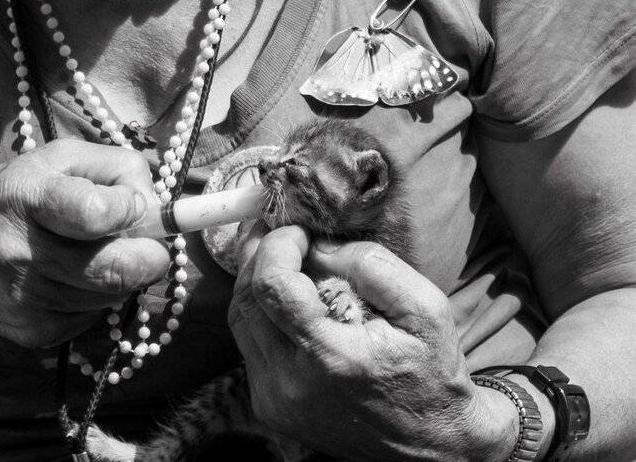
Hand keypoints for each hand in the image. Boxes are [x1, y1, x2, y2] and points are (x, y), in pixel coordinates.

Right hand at [0, 139, 170, 348]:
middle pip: (116, 269)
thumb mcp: (55, 159)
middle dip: (151, 255)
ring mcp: (27, 300)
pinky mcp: (36, 333)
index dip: (130, 207)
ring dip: (124, 274)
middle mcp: (20, 252)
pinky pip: (95, 314)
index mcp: (24, 196)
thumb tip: (157, 206)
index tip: (131, 202)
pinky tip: (76, 275)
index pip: (94, 212)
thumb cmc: (10, 196)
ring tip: (100, 250)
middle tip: (151, 240)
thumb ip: (114, 167)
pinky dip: (101, 294)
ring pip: (113, 294)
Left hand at [228, 229, 518, 460]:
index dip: (277, 245)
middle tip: (283, 231)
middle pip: (245, 298)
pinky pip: (249, 344)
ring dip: (256, 281)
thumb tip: (317, 244)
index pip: (271, 286)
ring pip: (240, 320)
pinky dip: (262, 313)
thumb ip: (368, 264)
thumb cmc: (431, 371)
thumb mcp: (422, 306)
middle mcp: (292, 384)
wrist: (430, 442)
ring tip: (286, 259)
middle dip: (260, 254)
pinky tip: (291, 301)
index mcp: (330, 358)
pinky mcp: (271, 409)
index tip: (300, 230)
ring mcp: (276, 401)